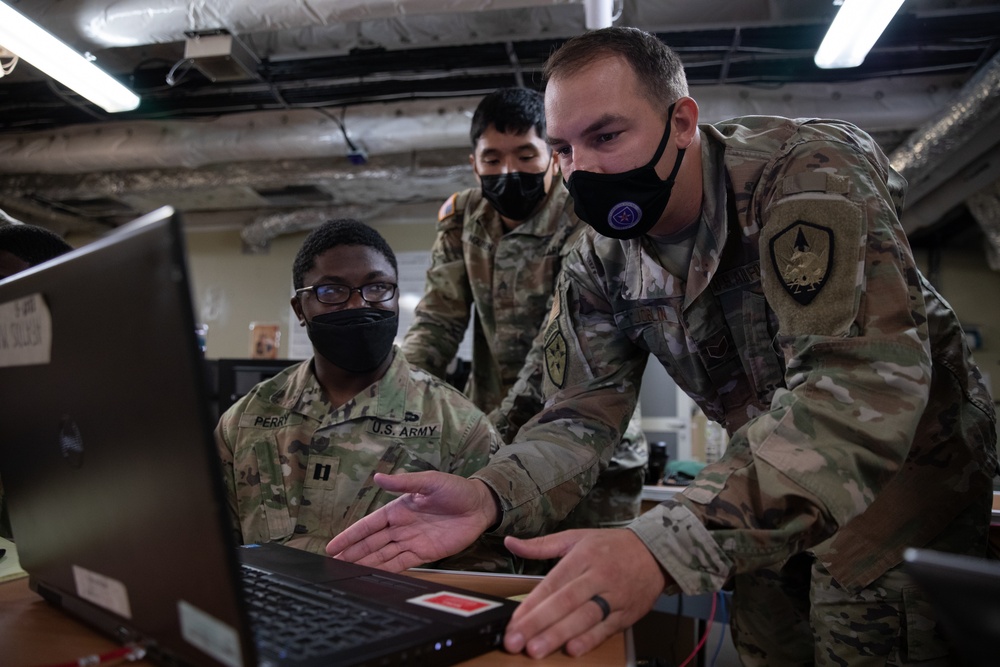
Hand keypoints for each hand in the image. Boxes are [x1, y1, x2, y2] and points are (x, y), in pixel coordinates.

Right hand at [325, 470, 497, 571]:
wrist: (480, 506)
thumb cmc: (455, 489)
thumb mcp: (429, 481)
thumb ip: (403, 482)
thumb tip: (377, 477)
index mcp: (398, 509)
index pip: (369, 524)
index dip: (351, 535)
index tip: (333, 546)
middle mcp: (401, 527)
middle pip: (372, 543)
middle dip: (352, 553)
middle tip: (333, 565)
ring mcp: (412, 541)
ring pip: (383, 555)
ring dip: (365, 564)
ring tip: (346, 574)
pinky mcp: (425, 554)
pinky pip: (401, 563)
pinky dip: (387, 570)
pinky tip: (372, 576)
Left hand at [502, 529, 667, 658]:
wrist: (655, 552)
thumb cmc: (612, 546)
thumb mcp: (576, 537)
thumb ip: (541, 544)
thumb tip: (511, 543)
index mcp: (583, 556)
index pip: (553, 583)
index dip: (531, 604)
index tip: (513, 621)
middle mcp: (598, 576)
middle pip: (565, 602)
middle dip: (538, 623)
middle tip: (515, 641)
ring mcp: (614, 596)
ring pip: (584, 617)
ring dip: (559, 635)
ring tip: (536, 649)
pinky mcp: (627, 613)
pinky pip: (607, 629)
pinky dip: (590, 640)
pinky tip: (572, 650)